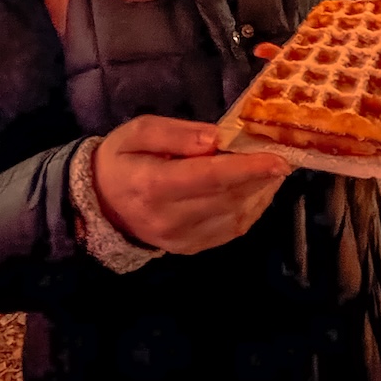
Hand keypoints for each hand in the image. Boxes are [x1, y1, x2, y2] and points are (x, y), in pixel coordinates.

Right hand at [91, 115, 288, 256]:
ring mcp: (180, 239)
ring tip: (271, 171)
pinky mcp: (189, 248)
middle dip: (261, 178)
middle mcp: (168, 218)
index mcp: (152, 185)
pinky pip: (230, 231)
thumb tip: (216, 139)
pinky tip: (255, 190)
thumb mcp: (138, 131)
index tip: (278, 158)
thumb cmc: (121, 159)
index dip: (248, 168)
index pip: (209, 177)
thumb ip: (176, 133)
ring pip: (235, 218)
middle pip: (228, 198)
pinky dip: (250, 210)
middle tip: (281, 156)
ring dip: (260, 193)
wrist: (99, 203)